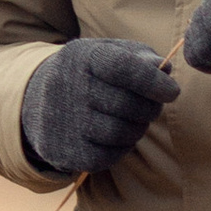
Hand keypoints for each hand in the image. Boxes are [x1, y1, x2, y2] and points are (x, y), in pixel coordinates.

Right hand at [20, 36, 178, 178]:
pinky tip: (114, 136)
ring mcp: (63, 121)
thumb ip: (140, 57)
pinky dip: (121, 148)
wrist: (38, 101)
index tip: (172, 91)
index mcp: (81, 57)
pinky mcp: (64, 151)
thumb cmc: (88, 73)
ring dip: (137, 129)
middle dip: (150, 108)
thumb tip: (165, 68)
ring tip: (132, 119)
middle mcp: (67, 87)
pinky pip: (109, 156)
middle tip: (150, 106)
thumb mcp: (109, 53)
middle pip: (128, 105)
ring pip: (121, 133)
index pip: (123, 68)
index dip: (153, 81)